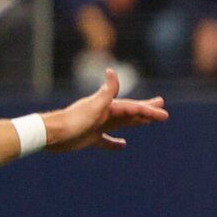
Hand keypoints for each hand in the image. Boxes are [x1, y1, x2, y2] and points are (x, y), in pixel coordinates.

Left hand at [44, 69, 169, 151]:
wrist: (51, 135)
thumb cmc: (72, 121)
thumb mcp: (92, 107)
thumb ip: (106, 92)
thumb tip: (112, 71)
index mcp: (107, 107)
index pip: (132, 108)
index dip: (149, 110)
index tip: (164, 113)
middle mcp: (104, 113)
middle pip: (130, 112)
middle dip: (146, 109)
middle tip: (162, 106)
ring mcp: (98, 125)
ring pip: (122, 123)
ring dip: (135, 121)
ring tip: (147, 120)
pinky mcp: (90, 138)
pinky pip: (107, 140)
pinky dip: (115, 142)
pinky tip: (123, 145)